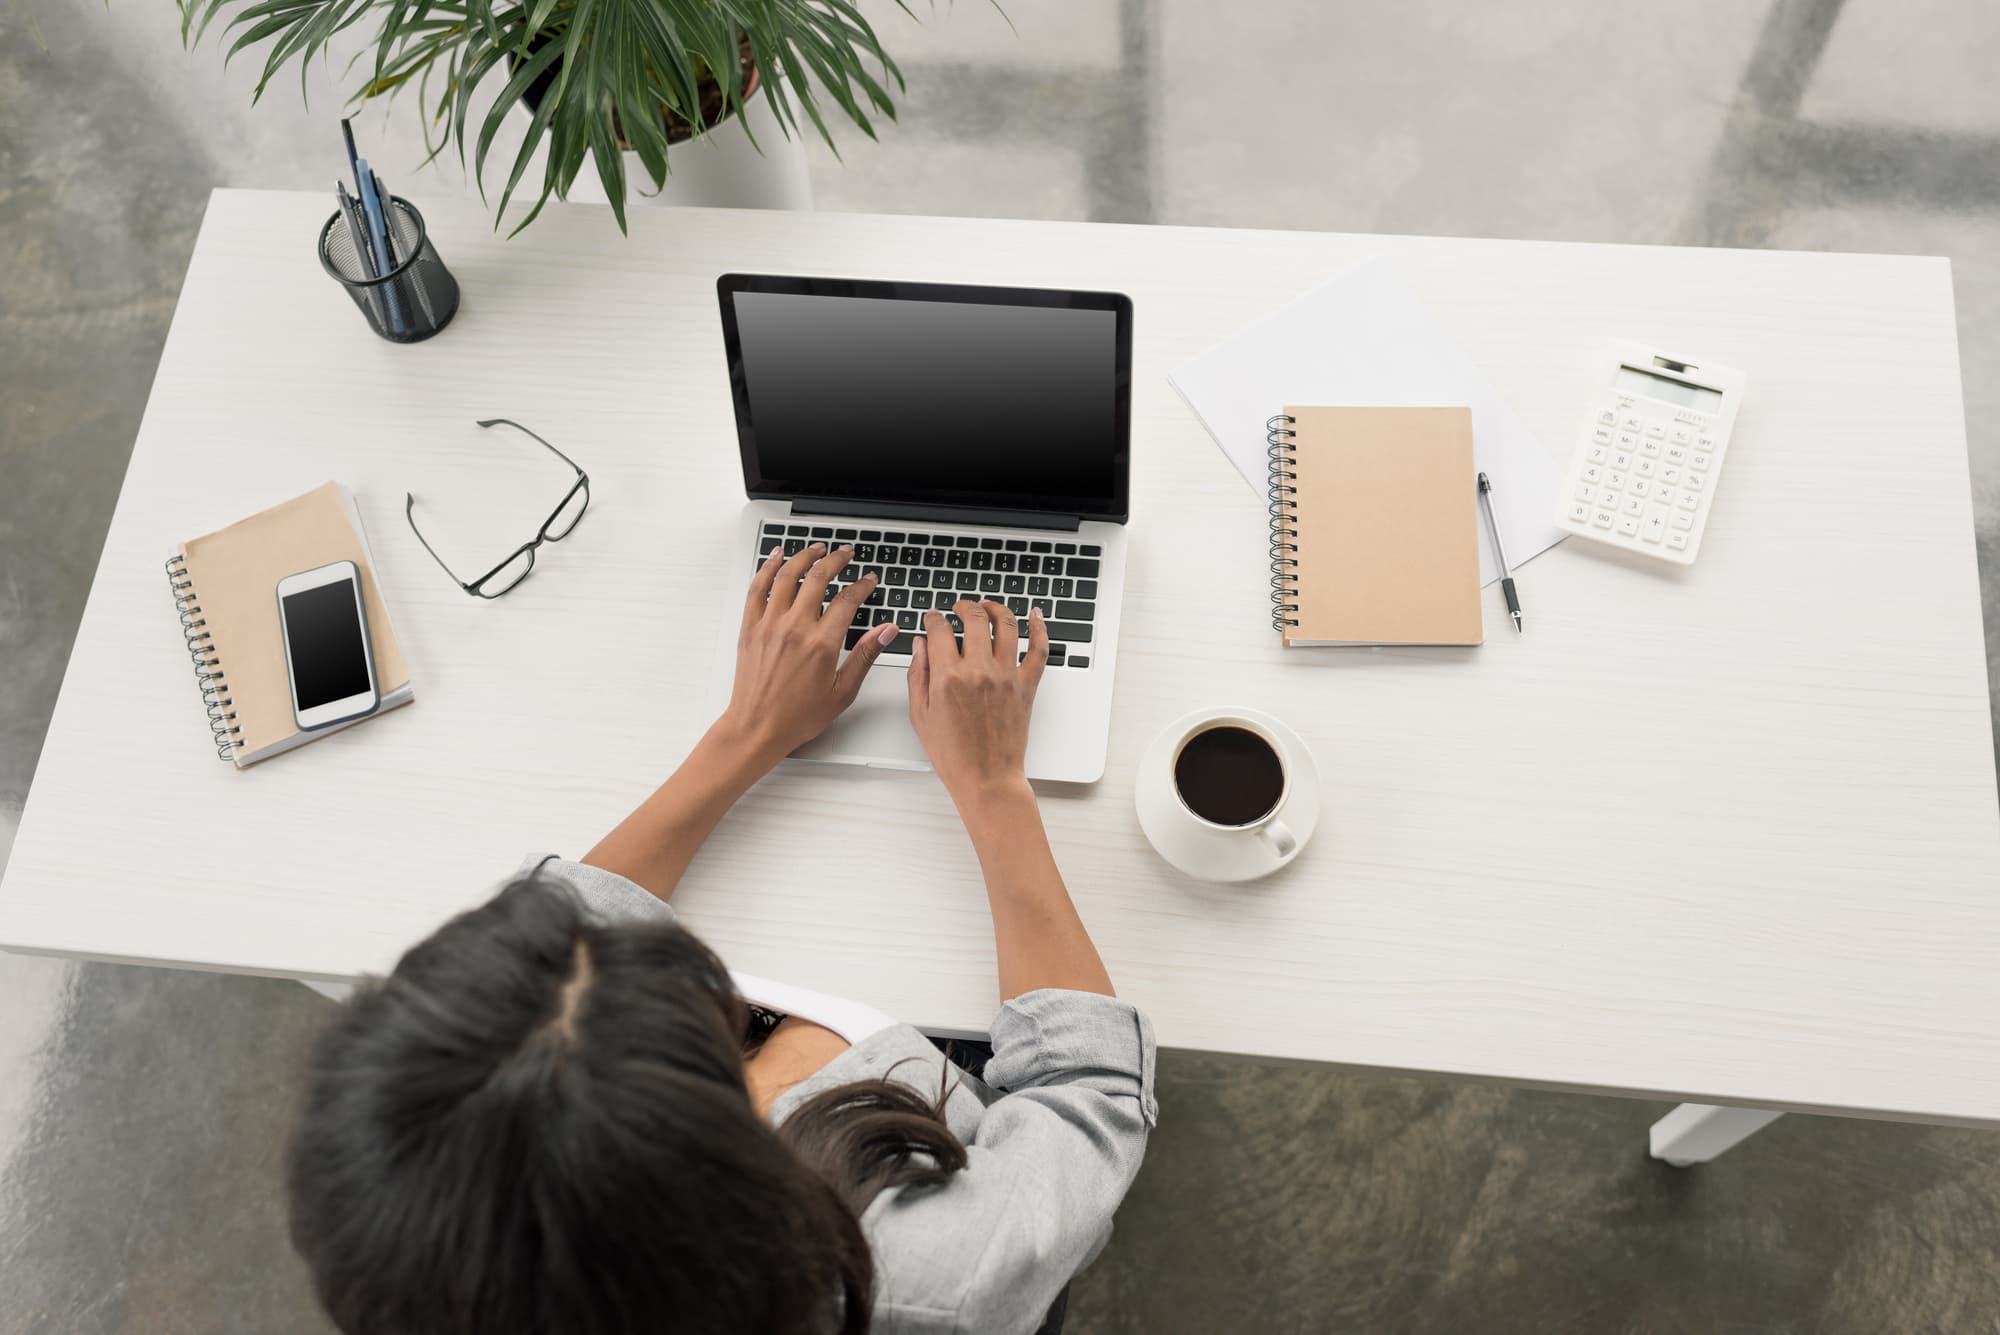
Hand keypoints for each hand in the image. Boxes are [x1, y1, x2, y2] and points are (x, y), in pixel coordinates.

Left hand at [723, 543, 896, 763]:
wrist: (757, 727)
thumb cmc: (797, 715)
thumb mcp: (842, 691)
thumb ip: (865, 655)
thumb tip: (886, 631)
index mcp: (821, 644)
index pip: (848, 600)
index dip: (862, 585)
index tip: (869, 580)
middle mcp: (794, 628)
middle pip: (818, 578)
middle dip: (836, 560)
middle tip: (846, 553)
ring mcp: (770, 625)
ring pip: (787, 576)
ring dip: (804, 556)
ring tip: (817, 548)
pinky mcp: (751, 627)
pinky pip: (758, 588)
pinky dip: (768, 568)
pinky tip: (777, 557)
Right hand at [907, 600, 1047, 800]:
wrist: (987, 778)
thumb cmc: (953, 754)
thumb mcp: (920, 714)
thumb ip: (918, 674)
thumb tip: (920, 644)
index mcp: (948, 678)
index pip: (939, 630)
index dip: (933, 618)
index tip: (932, 618)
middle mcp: (979, 671)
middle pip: (974, 618)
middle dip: (964, 606)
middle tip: (959, 608)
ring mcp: (1006, 676)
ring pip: (1006, 625)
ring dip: (995, 608)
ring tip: (987, 607)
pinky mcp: (1027, 685)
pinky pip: (1039, 649)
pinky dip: (1040, 628)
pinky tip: (1036, 615)